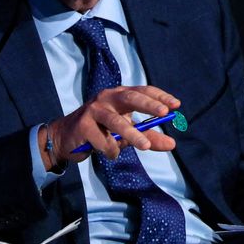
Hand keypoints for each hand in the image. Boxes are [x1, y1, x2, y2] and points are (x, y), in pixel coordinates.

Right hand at [39, 85, 179, 167]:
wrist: (66, 139)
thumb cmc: (101, 132)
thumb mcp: (127, 134)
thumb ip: (149, 137)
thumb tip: (172, 144)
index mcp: (119, 95)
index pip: (143, 90)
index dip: (160, 96)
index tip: (176, 105)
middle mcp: (107, 98)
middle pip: (130, 97)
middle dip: (148, 104)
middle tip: (163, 112)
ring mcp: (93, 110)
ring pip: (116, 121)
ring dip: (132, 134)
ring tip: (144, 146)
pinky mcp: (82, 125)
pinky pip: (102, 140)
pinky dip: (110, 150)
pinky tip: (111, 153)